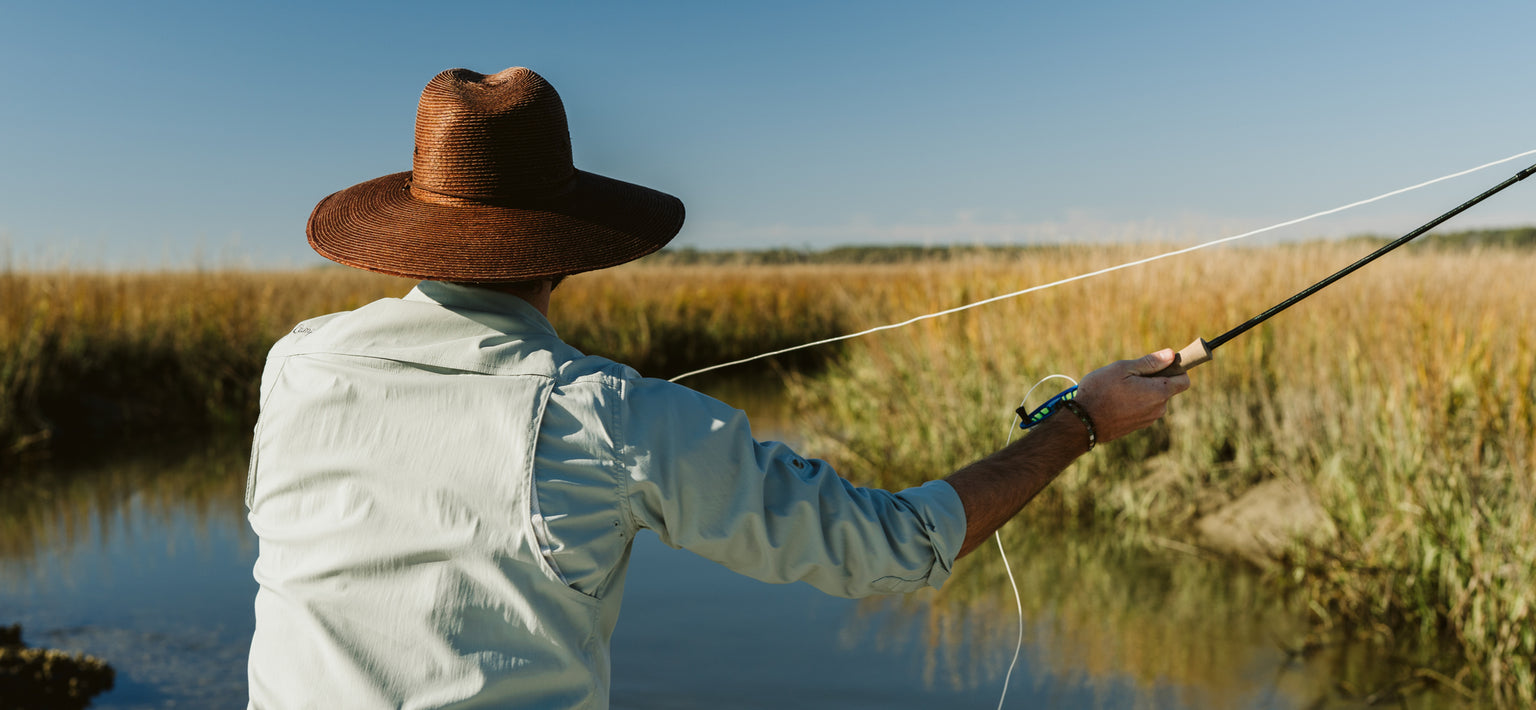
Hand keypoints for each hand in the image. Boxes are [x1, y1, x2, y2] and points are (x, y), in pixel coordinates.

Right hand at [1072, 349, 1190, 443]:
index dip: (1176, 369)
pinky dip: (1135, 403)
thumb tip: (1171, 355)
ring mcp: (1148, 420)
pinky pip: (1143, 410)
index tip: (1161, 364)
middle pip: (1167, 389)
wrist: (1083, 422)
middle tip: (1131, 375)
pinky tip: (1116, 400)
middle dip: (1155, 380)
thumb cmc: (1101, 391)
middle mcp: (1158, 408)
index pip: (1184, 380)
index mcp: (1159, 392)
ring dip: (1143, 392)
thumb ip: (1150, 362)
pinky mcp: (1137, 427)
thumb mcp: (1123, 368)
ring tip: (1120, 389)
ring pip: (1154, 400)